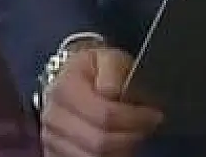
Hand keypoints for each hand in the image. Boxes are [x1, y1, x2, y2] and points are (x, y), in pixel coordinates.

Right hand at [40, 44, 163, 156]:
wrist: (74, 77)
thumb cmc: (96, 68)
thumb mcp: (109, 57)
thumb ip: (113, 71)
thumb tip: (112, 93)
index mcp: (66, 87)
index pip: (105, 114)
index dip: (133, 118)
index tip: (154, 115)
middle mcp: (53, 115)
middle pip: (98, 142)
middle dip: (130, 137)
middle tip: (149, 127)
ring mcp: (51, 138)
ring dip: (120, 151)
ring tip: (135, 135)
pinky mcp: (54, 153)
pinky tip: (119, 146)